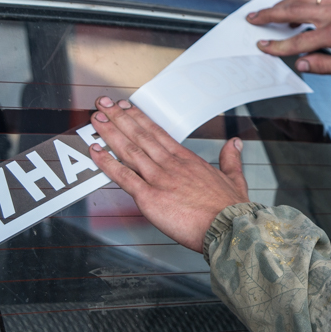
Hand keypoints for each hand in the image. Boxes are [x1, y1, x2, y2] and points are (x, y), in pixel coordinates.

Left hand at [88, 97, 249, 251]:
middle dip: (119, 117)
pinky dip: (107, 163)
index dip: (139, 118)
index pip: (158, 132)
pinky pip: (123, 177)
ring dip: (110, 133)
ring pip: (129, 150)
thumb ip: (230, 159)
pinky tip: (96, 152)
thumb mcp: (234, 178)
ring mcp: (159, 179)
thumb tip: (234, 144)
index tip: (126, 107)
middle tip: (103, 103)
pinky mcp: (150, 197)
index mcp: (187, 160)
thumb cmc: (230, 209)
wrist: (228, 227)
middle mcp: (171, 164)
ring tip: (96, 120)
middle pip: (140, 135)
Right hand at [248, 0, 330, 78]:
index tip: (263, 46)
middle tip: (253, 19)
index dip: (279, 45)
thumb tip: (301, 63)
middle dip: (270, 14)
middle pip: (295, 10)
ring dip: (282, 3)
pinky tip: (291, 8)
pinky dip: (298, 0)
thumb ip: (324, 66)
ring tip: (267, 12)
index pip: (300, 40)